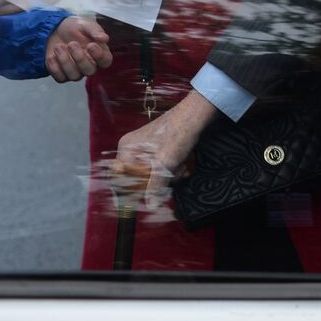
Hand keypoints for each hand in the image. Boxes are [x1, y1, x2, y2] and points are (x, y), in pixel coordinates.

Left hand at [45, 15, 112, 81]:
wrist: (55, 29)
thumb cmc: (75, 28)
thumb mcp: (86, 24)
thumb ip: (95, 30)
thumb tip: (104, 38)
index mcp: (99, 52)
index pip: (105, 61)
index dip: (99, 56)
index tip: (91, 45)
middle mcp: (89, 64)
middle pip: (90, 71)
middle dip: (80, 58)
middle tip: (71, 44)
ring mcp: (76, 71)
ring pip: (75, 76)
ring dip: (65, 62)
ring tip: (58, 46)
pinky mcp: (62, 74)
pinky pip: (60, 78)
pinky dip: (54, 67)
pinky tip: (52, 56)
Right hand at [113, 90, 218, 213]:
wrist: (198, 114)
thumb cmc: (179, 133)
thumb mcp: (166, 162)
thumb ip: (155, 185)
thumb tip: (150, 206)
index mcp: (127, 149)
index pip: (122, 178)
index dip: (135, 188)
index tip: (147, 196)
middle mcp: (133, 148)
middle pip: (140, 177)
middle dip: (159, 179)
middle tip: (172, 173)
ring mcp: (146, 147)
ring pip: (153, 173)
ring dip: (169, 174)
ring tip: (181, 167)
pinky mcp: (160, 148)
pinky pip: (161, 166)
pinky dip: (173, 168)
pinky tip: (183, 165)